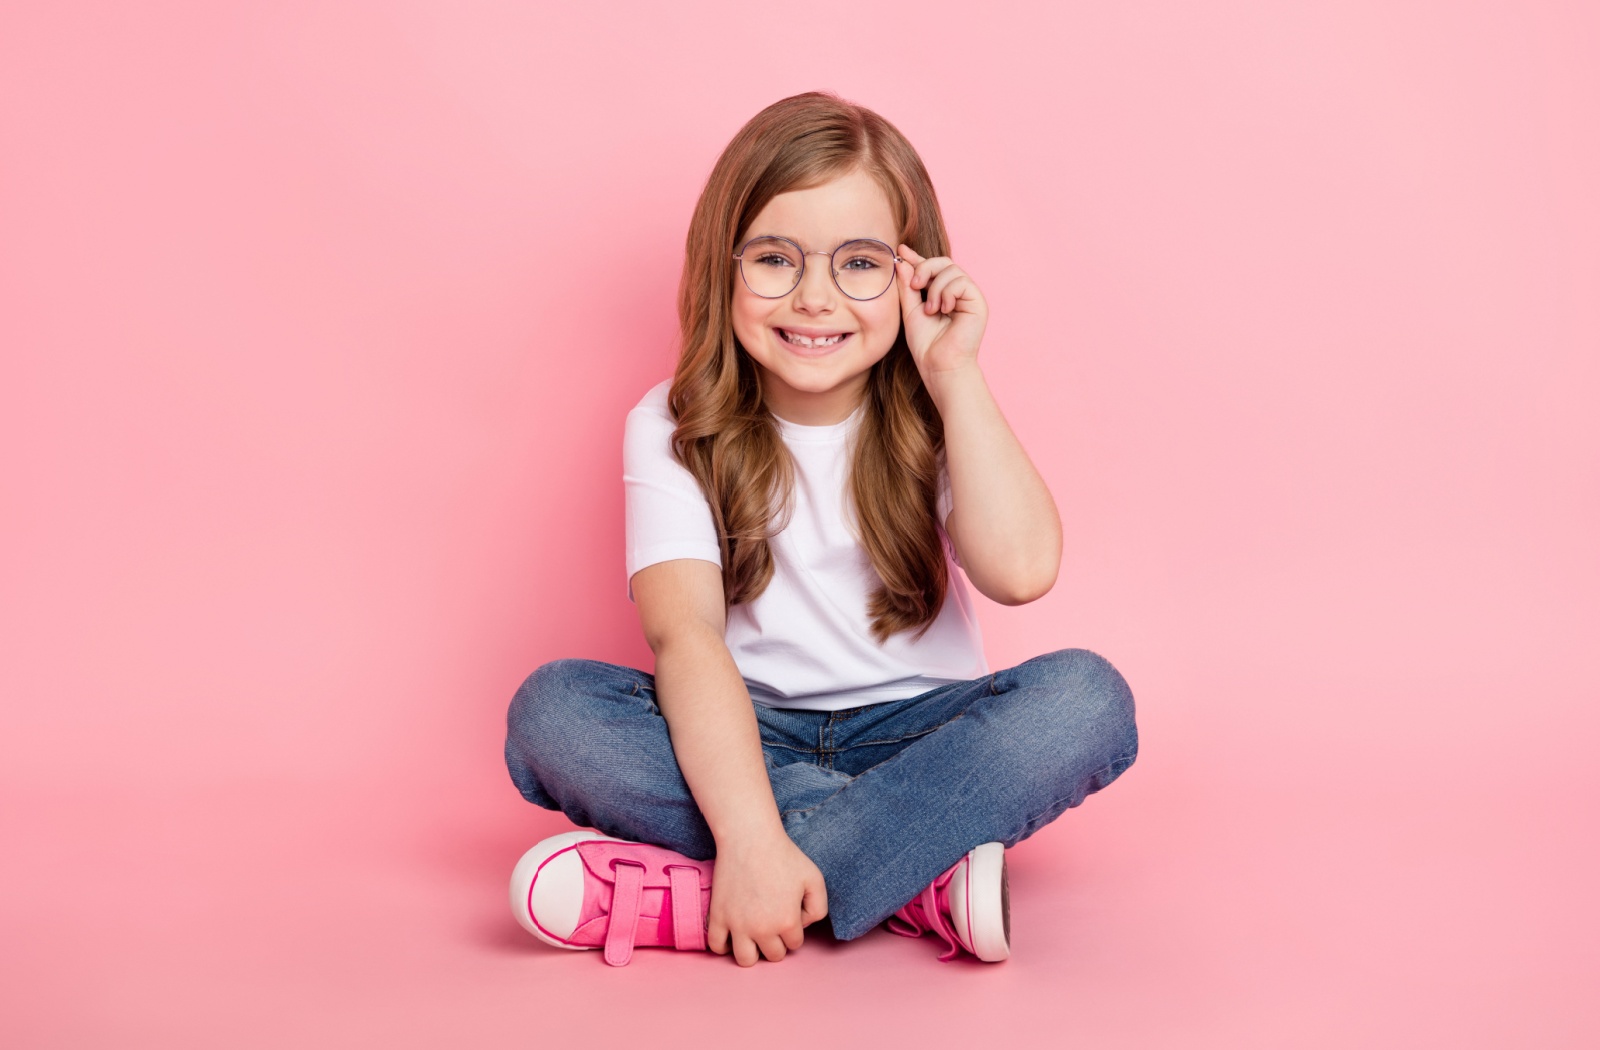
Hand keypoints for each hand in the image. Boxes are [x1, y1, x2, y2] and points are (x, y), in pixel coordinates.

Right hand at [706, 830, 828, 965]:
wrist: (750, 837)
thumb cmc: (784, 855)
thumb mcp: (814, 878)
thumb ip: (819, 908)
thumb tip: (802, 925)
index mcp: (787, 922)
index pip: (794, 945)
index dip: (793, 929)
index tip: (788, 912)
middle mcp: (762, 930)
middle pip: (773, 956)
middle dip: (775, 942)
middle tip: (772, 921)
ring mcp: (737, 925)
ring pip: (745, 960)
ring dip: (752, 951)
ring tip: (753, 933)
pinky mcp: (718, 917)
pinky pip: (717, 946)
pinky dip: (724, 945)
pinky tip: (732, 932)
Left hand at [895, 243, 987, 385]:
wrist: (939, 365)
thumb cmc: (926, 344)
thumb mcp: (910, 310)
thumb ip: (907, 286)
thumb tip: (902, 261)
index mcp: (943, 293)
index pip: (932, 268)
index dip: (917, 258)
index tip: (901, 251)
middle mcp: (958, 293)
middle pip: (944, 262)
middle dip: (925, 268)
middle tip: (914, 286)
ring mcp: (969, 296)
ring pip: (952, 269)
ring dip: (935, 287)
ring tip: (930, 309)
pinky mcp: (978, 302)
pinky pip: (961, 281)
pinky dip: (947, 292)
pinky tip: (943, 309)